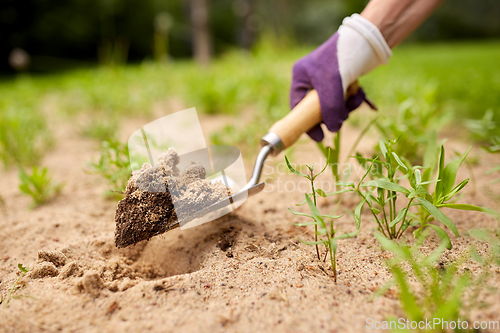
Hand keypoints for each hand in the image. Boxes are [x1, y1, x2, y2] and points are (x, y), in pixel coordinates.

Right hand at [290, 14, 390, 141]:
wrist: (366, 40)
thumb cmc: (341, 58)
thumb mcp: (332, 87)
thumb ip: (330, 110)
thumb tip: (333, 130)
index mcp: (301, 78)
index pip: (298, 107)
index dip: (307, 125)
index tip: (319, 137)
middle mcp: (312, 80)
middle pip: (317, 109)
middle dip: (332, 114)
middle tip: (342, 117)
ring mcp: (327, 81)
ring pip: (333, 106)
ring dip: (346, 108)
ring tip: (354, 99)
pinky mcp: (342, 81)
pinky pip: (344, 99)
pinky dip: (352, 100)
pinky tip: (359, 93)